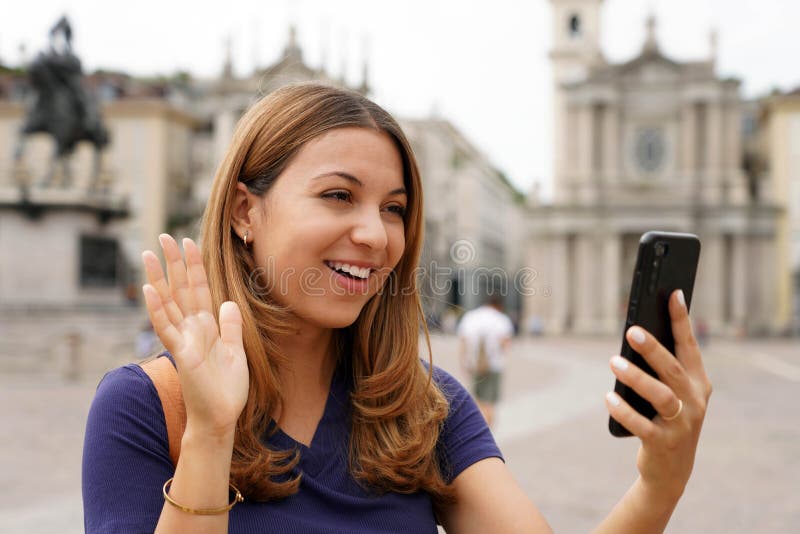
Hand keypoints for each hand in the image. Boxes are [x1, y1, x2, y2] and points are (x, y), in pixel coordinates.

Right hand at [141, 234, 248, 439]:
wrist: (221, 417)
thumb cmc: (227, 389)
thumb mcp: (236, 351)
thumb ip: (232, 326)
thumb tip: (228, 303)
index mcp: (207, 326)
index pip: (199, 289)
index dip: (195, 266)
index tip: (189, 242)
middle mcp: (192, 329)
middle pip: (181, 289)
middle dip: (174, 263)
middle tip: (164, 236)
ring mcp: (184, 340)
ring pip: (168, 303)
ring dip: (158, 278)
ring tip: (148, 254)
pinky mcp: (182, 354)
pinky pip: (166, 328)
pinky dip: (157, 309)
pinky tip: (149, 289)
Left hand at [605, 289, 712, 498]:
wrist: (671, 469)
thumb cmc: (666, 418)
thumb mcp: (670, 393)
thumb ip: (660, 369)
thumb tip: (634, 337)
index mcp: (698, 383)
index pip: (689, 346)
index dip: (681, 320)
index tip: (673, 294)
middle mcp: (694, 401)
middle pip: (673, 369)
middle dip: (653, 349)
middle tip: (632, 331)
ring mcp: (682, 423)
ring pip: (661, 395)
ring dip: (636, 377)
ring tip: (613, 363)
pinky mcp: (663, 442)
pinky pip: (641, 424)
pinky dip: (624, 410)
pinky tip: (608, 398)